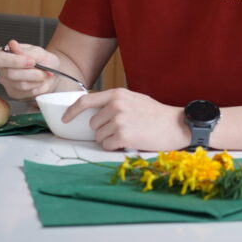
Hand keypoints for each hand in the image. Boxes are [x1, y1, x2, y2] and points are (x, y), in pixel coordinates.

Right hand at [0, 39, 61, 100]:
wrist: (51, 72)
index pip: (0, 60)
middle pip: (11, 74)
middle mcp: (3, 69)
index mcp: (4, 55)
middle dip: (32, 73)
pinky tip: (41, 82)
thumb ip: (26, 51)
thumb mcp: (39, 52)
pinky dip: (38, 87)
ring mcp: (7, 82)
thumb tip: (12, 44)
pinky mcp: (14, 93)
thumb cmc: (43, 60)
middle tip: (44, 70)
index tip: (32, 61)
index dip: (15, 61)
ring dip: (37, 80)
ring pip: (20, 84)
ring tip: (45, 75)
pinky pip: (26, 93)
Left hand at [65, 88, 189, 151]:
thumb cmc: (157, 115)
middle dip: (103, 130)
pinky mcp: (123, 135)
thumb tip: (95, 112)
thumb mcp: (135, 100)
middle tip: (123, 129)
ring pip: (99, 137)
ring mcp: (119, 120)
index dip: (72, 111)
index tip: (65, 119)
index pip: (85, 101)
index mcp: (118, 94)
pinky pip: (107, 145)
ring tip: (129, 134)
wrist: (176, 125)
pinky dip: (116, 147)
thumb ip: (115, 102)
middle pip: (93, 124)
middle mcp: (116, 105)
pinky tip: (130, 141)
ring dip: (110, 139)